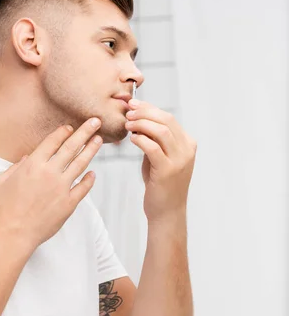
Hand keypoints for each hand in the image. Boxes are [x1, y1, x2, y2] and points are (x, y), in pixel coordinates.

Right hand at [0, 118, 102, 249]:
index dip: (63, 132)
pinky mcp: (69, 203)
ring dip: (91, 150)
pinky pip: (83, 188)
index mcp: (33, 164)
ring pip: (81, 164)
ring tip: (98, 140)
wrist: (14, 232)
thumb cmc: (4, 207)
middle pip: (71, 147)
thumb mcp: (1, 181)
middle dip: (84, 132)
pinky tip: (93, 173)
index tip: (70, 127)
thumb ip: (15, 167)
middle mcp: (50, 173)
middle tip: (95, 121)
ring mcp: (62, 188)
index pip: (52, 142)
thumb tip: (27, 158)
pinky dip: (89, 180)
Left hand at [125, 99, 196, 222]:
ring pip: (161, 130)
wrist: (167, 212)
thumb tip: (138, 120)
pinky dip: (140, 139)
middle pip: (166, 120)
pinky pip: (153, 147)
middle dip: (144, 112)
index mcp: (188, 144)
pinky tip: (131, 138)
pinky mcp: (168, 171)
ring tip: (128, 124)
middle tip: (128, 111)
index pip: (168, 118)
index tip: (133, 104)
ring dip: (141, 124)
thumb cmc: (160, 185)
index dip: (150, 108)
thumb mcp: (160, 158)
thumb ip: (154, 140)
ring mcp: (179, 160)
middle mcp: (187, 150)